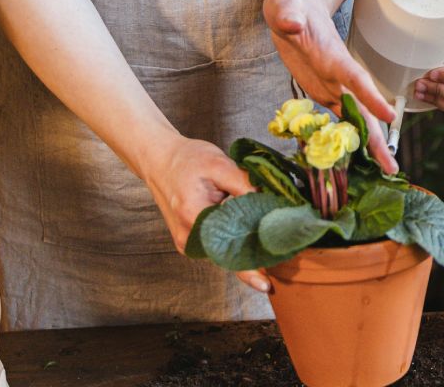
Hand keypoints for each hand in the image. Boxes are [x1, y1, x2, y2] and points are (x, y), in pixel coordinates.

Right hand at [142, 135, 270, 292]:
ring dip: (246, 247)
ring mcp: (187, 241)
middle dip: (255, 256)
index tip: (266, 284)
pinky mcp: (190, 239)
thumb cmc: (187, 159)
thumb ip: (245, 184)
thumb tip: (272, 202)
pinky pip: (217, 246)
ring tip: (271, 243)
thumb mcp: (219, 164)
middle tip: (283, 254)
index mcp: (194, 216)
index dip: (248, 269)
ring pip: (223, 252)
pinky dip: (235, 241)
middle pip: (227, 255)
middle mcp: (188, 236)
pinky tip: (253, 234)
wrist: (159, 160)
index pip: (227, 248)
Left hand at [263, 0, 398, 173]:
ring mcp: (334, 86)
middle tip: (392, 165)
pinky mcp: (324, 93)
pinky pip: (338, 119)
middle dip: (378, 137)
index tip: (389, 117)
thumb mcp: (284, 7)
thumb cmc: (291, 7)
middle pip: (364, 109)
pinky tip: (356, 159)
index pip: (356, 78)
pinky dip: (348, 138)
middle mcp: (340, 76)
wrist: (297, 10)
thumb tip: (292, 23)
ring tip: (386, 169)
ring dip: (369, 144)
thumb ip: (288, 15)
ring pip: (356, 119)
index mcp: (334, 57)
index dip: (371, 97)